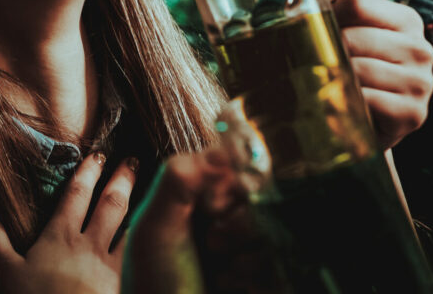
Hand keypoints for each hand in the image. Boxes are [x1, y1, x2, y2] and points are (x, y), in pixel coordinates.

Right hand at [0, 153, 136, 293]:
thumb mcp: (8, 273)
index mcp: (61, 236)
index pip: (77, 194)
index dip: (87, 171)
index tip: (98, 154)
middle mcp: (89, 245)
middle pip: (111, 204)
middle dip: (122, 179)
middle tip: (133, 160)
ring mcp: (110, 266)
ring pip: (129, 227)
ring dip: (138, 207)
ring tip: (146, 192)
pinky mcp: (122, 284)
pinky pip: (133, 256)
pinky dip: (140, 243)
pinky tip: (147, 240)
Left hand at [121, 149, 278, 293]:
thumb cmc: (152, 284)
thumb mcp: (156, 228)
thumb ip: (176, 181)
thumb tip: (217, 152)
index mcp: (199, 196)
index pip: (237, 164)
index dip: (233, 180)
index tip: (214, 201)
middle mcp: (226, 217)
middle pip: (263, 197)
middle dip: (238, 222)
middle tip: (213, 241)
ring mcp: (247, 248)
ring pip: (274, 231)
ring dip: (245, 256)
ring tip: (219, 270)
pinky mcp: (264, 275)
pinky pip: (280, 264)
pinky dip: (254, 277)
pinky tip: (229, 284)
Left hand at [331, 0, 432, 149]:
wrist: (372, 125)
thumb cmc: (354, 72)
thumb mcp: (346, 34)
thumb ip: (324, 8)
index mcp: (407, 20)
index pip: (357, 3)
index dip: (328, 17)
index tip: (316, 33)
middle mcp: (421, 48)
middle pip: (355, 37)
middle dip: (326, 52)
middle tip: (312, 66)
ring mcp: (422, 82)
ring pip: (359, 69)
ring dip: (334, 79)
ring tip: (324, 86)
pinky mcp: (414, 114)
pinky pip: (369, 100)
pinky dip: (347, 104)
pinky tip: (339, 106)